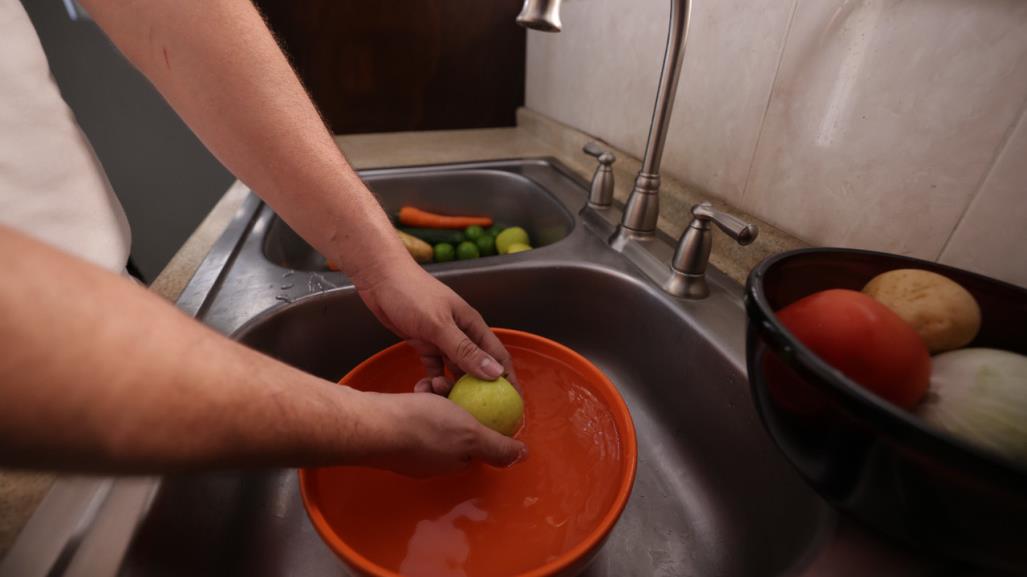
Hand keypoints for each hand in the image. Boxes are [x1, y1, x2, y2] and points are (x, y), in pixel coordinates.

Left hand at [356, 260, 516, 393]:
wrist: (380, 279)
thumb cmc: (412, 294)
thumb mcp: (439, 324)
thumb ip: (465, 350)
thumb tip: (495, 374)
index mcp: (473, 327)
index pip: (498, 358)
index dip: (508, 381)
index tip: (513, 405)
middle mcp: (462, 335)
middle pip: (477, 368)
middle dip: (479, 391)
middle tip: (476, 415)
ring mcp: (443, 340)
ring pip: (454, 371)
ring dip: (451, 387)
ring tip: (441, 401)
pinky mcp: (424, 344)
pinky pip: (434, 368)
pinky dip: (431, 381)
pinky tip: (425, 393)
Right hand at [363, 391, 525, 476]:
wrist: (372, 424)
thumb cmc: (421, 427)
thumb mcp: (470, 435)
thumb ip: (497, 447)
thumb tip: (522, 455)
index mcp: (456, 462)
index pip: (478, 442)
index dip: (482, 418)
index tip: (481, 398)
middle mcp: (434, 461)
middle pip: (456, 427)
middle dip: (458, 403)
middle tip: (452, 386)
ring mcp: (412, 450)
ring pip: (435, 418)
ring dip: (438, 397)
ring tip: (431, 383)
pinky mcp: (394, 436)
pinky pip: (414, 415)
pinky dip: (418, 399)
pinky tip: (416, 388)